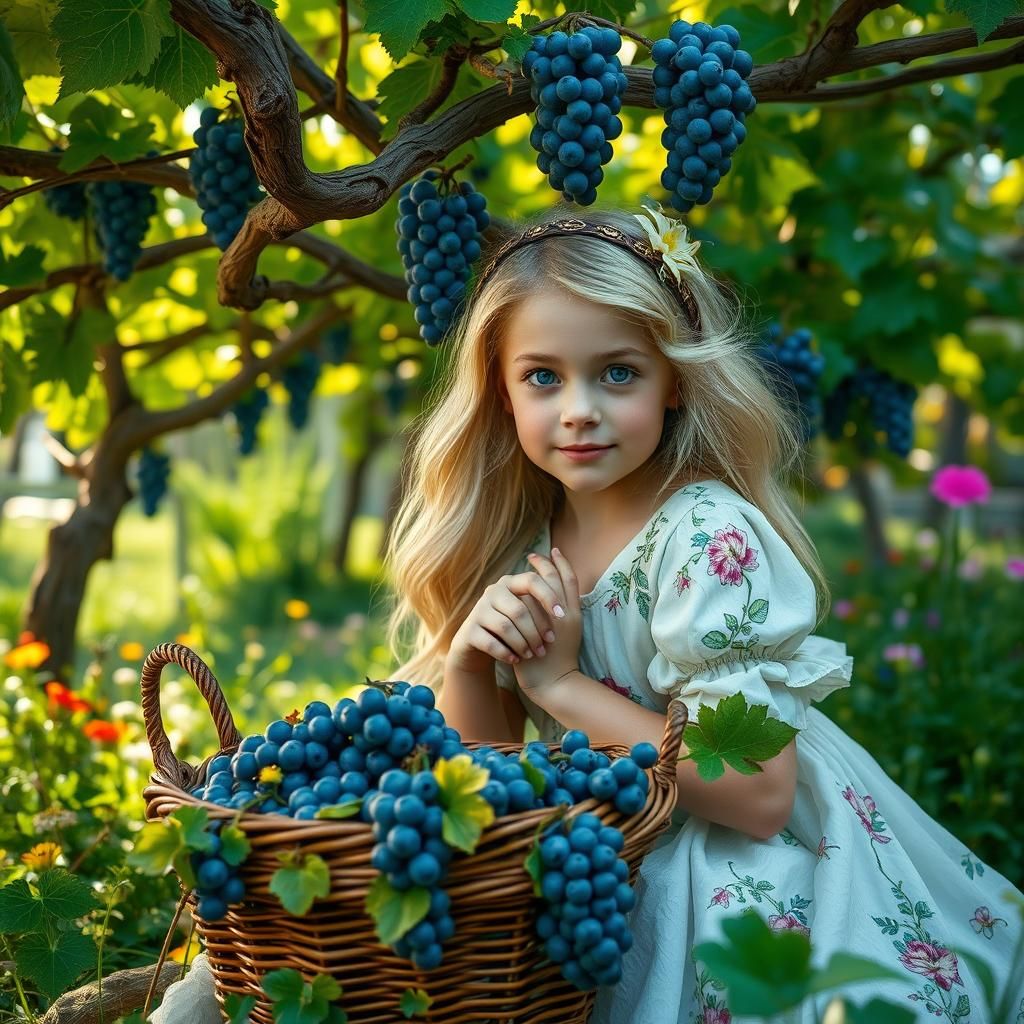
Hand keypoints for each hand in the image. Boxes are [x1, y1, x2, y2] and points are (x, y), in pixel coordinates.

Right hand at [446, 556, 569, 676]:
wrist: (481, 646)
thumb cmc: (515, 627)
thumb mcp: (529, 610)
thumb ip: (545, 596)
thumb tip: (568, 587)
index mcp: (511, 582)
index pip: (532, 581)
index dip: (549, 597)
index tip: (562, 616)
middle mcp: (493, 591)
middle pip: (519, 609)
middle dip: (536, 630)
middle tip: (547, 644)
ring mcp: (478, 610)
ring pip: (505, 627)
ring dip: (523, 643)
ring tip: (532, 654)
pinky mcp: (470, 631)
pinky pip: (491, 642)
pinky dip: (506, 653)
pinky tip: (515, 659)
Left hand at [513, 548, 581, 701]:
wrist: (552, 683)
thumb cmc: (557, 659)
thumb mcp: (566, 632)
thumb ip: (560, 612)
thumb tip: (551, 595)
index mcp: (574, 614)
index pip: (571, 581)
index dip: (562, 564)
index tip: (554, 551)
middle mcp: (564, 615)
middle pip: (555, 580)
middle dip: (544, 564)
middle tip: (533, 554)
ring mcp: (549, 623)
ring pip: (539, 591)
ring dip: (528, 577)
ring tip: (519, 569)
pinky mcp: (534, 630)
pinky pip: (525, 606)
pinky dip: (519, 594)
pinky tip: (511, 588)